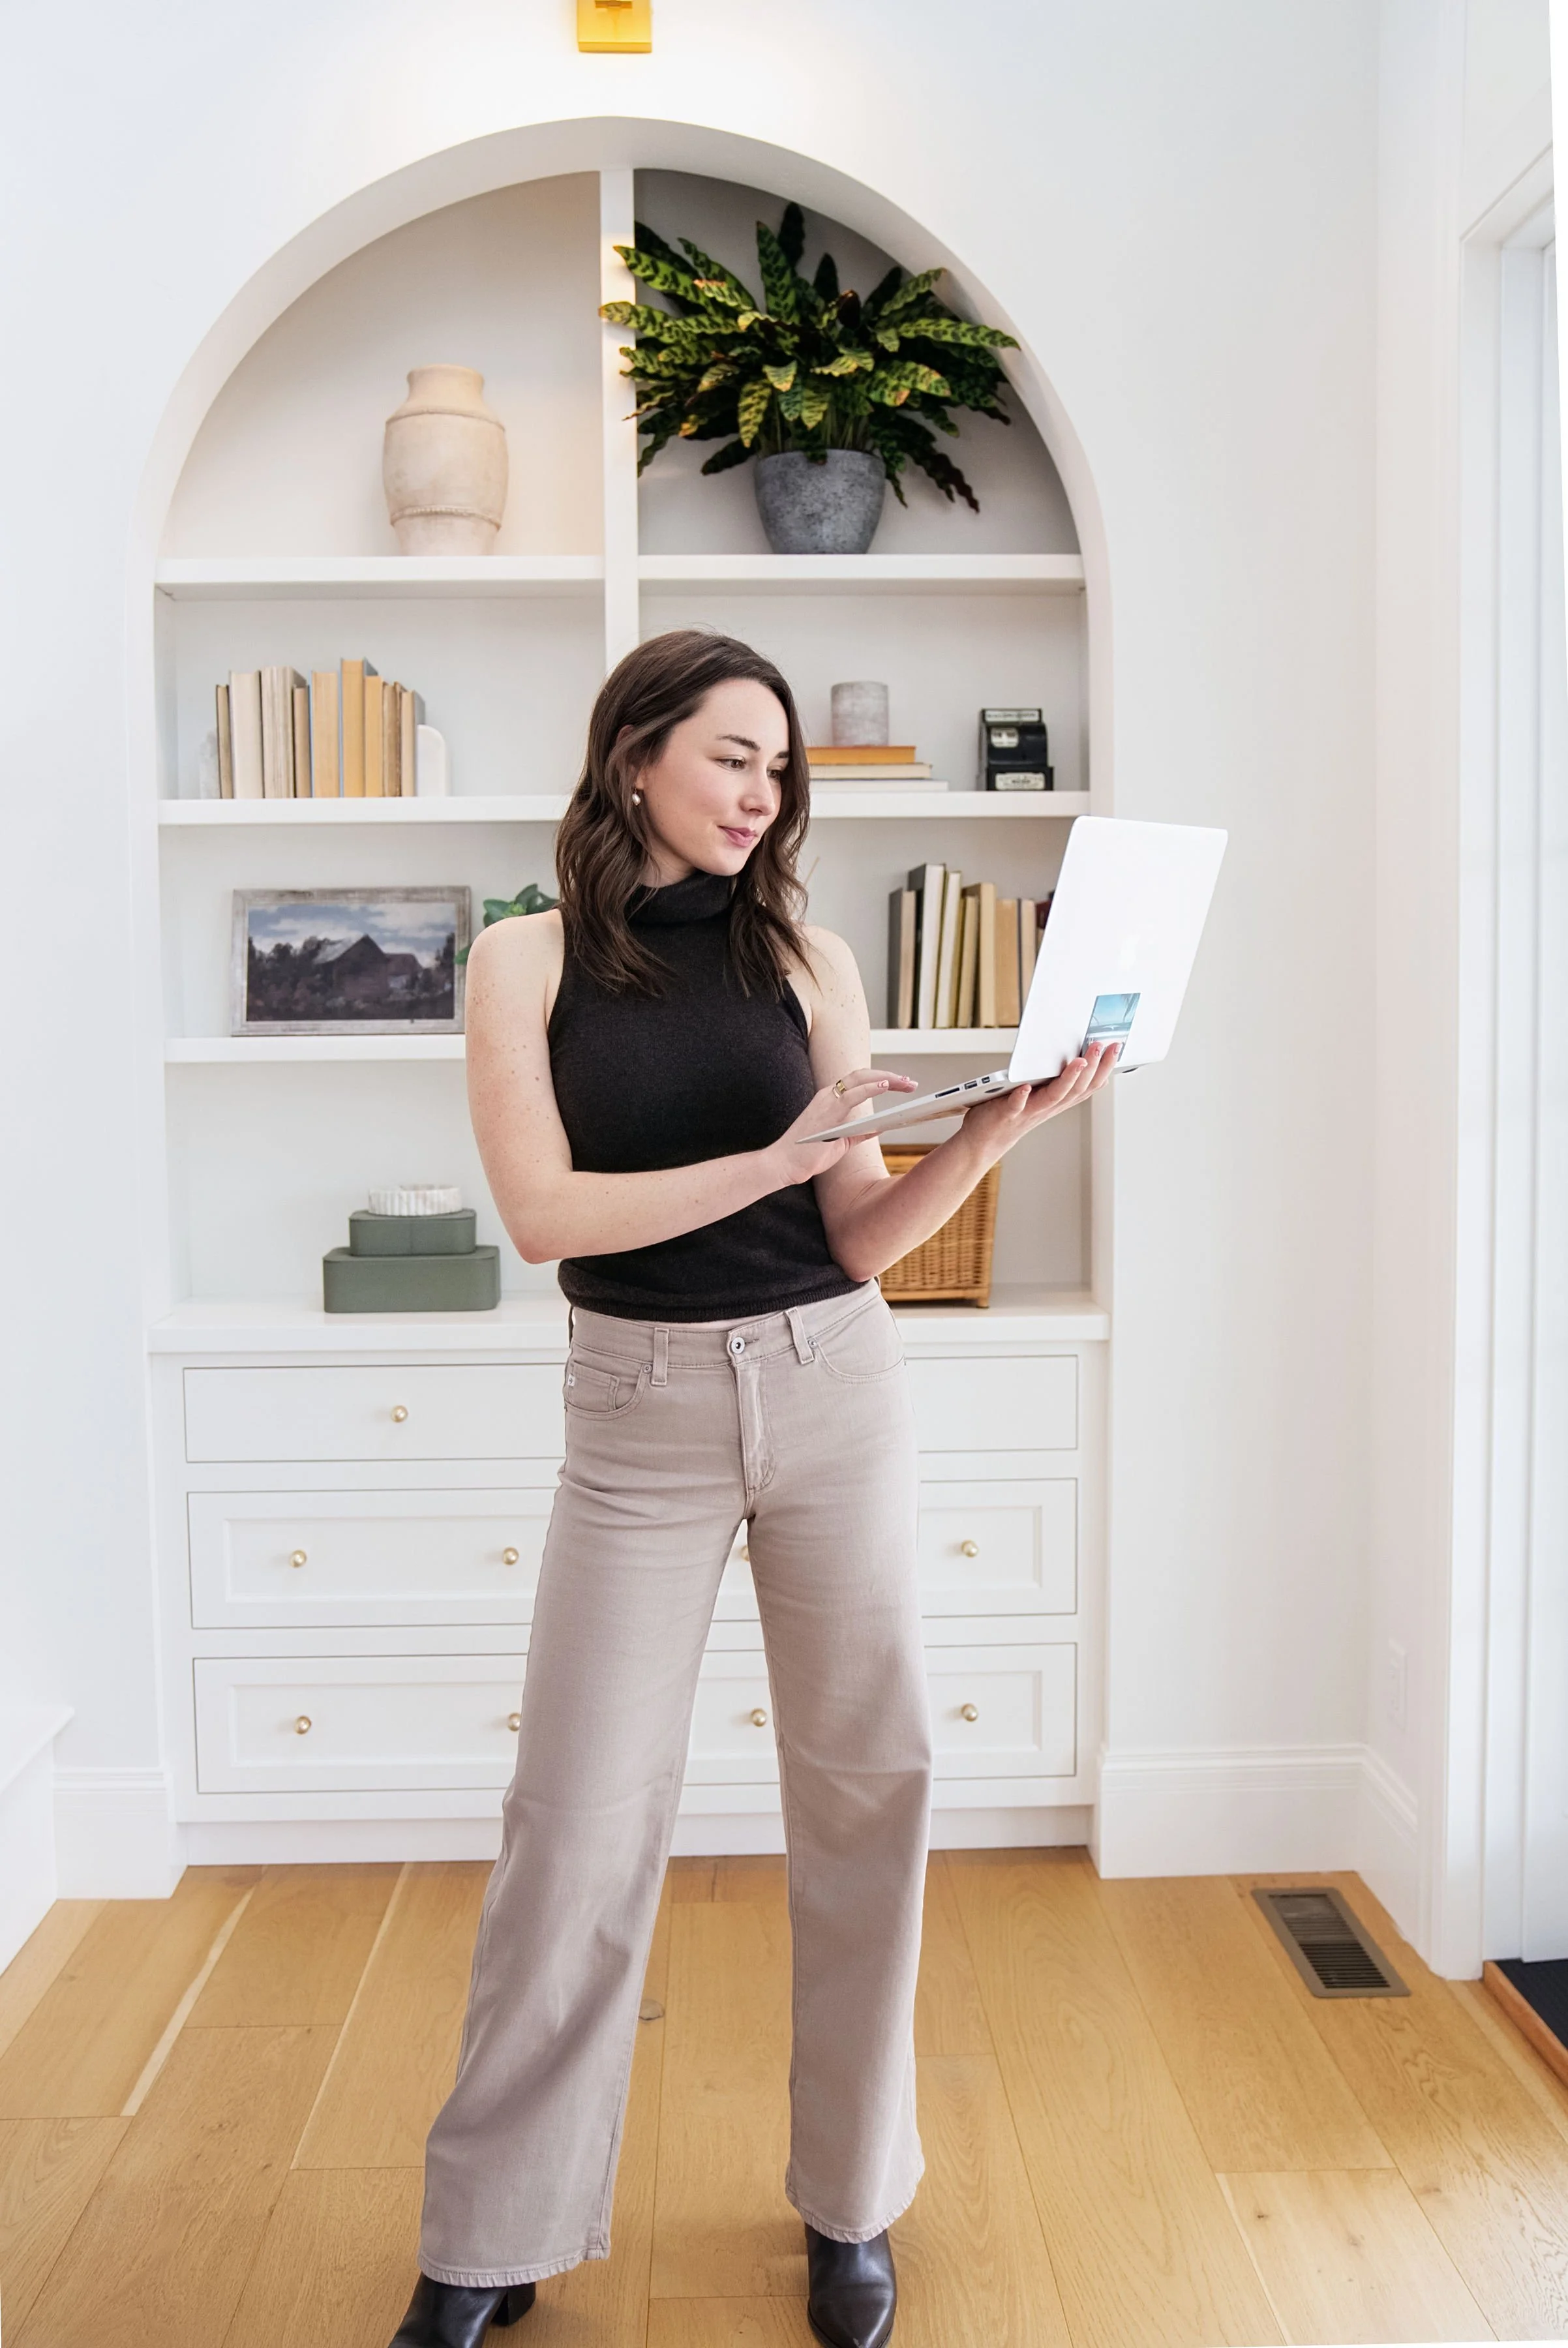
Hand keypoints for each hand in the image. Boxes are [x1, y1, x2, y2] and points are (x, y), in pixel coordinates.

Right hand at [769, 1068, 918, 1184]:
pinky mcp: (828, 1111)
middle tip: (910, 1082)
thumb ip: (858, 1133)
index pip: (859, 1082)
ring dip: (887, 1079)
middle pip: (863, 1076)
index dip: (881, 1080)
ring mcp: (827, 1101)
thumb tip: (879, 1128)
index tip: (900, 1084)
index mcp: (830, 1100)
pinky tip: (886, 1086)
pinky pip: (853, 1094)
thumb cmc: (808, 1155)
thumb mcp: (840, 1143)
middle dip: (889, 1077)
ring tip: (906, 1083)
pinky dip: (871, 1088)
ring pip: (861, 1079)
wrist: (784, 1164)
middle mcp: (829, 1095)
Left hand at [959, 1040, 1118, 1165]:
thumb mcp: (1040, 1094)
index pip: (1088, 1084)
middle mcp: (1047, 1107)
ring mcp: (1028, 1111)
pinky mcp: (1006, 1114)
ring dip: (1069, 1078)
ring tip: (1079, 1060)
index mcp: (1057, 1100)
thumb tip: (1083, 1060)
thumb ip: (1058, 1080)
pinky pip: (1016, 1106)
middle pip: (1077, 1089)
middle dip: (1093, 1066)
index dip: (1105, 1067)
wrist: (985, 1141)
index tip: (1116, 1046)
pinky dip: (1021, 1097)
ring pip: (1055, 1096)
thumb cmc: (1012, 1112)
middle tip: (1101, 1044)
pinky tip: (1025, 1086)